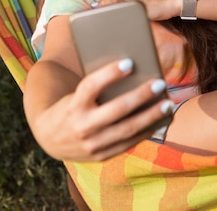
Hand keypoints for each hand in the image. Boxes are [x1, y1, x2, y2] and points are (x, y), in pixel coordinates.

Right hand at [33, 59, 173, 161]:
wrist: (49, 137)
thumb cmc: (71, 104)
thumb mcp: (75, 93)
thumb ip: (96, 87)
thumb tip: (132, 70)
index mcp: (72, 105)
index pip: (91, 86)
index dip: (110, 73)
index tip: (130, 62)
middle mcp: (82, 126)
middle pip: (117, 109)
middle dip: (141, 95)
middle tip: (159, 83)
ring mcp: (92, 144)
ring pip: (128, 129)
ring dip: (151, 116)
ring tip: (167, 103)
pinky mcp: (101, 155)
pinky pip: (128, 143)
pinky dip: (146, 131)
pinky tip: (160, 120)